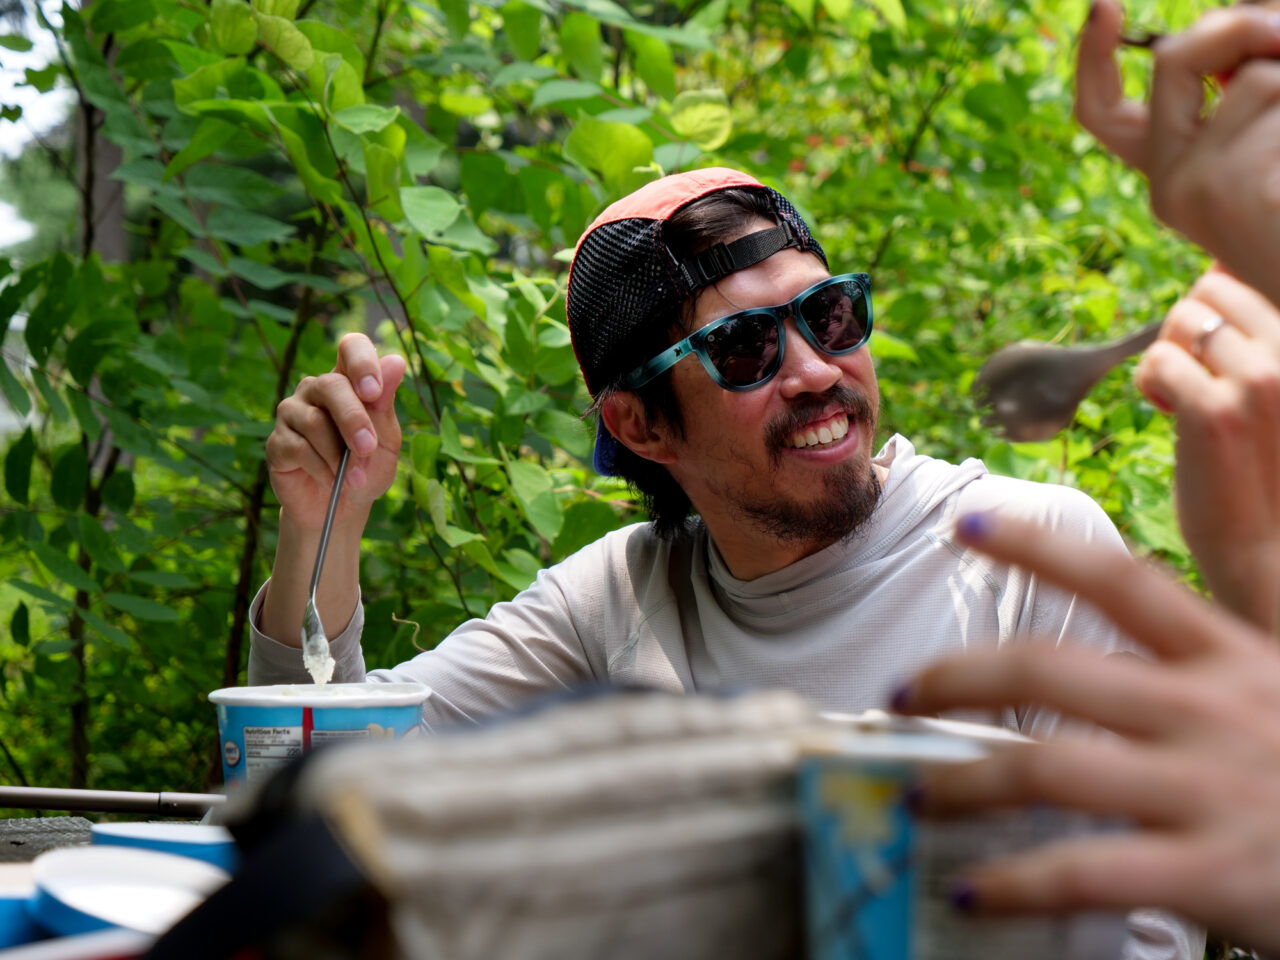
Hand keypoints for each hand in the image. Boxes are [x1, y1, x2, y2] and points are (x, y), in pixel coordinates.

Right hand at [266, 333, 406, 531]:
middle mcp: (316, 389)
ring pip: (315, 421)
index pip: (351, 347)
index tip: (373, 390)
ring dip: (340, 455)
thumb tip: (396, 361)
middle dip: (353, 420)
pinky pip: (298, 448)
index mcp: (348, 381)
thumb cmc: (368, 468)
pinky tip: (331, 481)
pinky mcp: (277, 442)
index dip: (361, 361)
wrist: (343, 509)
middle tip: (368, 448)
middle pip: (331, 385)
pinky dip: (322, 469)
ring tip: (353, 478)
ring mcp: (292, 413)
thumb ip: (385, 404)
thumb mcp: (386, 440)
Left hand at [893, 511, 1279, 953]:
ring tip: (915, 795)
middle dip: (957, 675)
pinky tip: (972, 891)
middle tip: (901, 694)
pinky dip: (1018, 882)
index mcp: (1231, 655)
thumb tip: (1184, 598)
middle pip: (1051, 669)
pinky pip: (1087, 872)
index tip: (964, 522)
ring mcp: (1209, 789)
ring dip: (964, 780)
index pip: (1120, 579)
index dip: (1036, 543)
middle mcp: (1211, 708)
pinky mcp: (1212, 873)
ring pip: (1049, 766)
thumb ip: (1239, 636)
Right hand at [1075, 0, 1279, 305]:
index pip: (1100, 115)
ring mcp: (1198, 194)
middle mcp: (1168, 189)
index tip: (1103, 7)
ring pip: (1253, 80)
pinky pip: (1278, 100)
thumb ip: (1240, 88)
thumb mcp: (1266, 143)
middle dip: (1237, 26)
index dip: (1090, 59)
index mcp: (1169, 178)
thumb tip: (1247, 21)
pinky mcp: (1235, 194)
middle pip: (1172, 63)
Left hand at [1133, 270, 1279, 632]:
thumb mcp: (1274, 395)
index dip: (1211, 321)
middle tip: (1196, 382)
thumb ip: (1257, 341)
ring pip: (1182, 318)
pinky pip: (1157, 361)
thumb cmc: (1270, 473)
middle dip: (1188, 330)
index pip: (1241, 282)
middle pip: (1209, 289)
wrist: (1272, 552)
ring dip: (1167, 357)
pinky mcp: (1215, 413)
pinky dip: (1150, 384)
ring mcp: (1261, 381)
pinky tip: (1170, 415)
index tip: (1217, 367)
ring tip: (1185, 401)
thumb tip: (1215, 272)